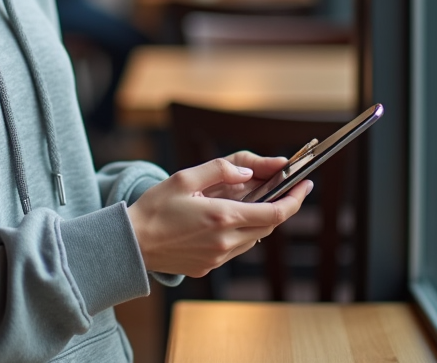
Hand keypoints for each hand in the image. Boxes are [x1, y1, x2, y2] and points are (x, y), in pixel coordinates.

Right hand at [127, 157, 311, 277]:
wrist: (130, 244)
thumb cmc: (155, 207)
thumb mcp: (185, 177)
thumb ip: (221, 170)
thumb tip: (250, 172)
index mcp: (222, 216)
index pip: (275, 212)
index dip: (296, 199)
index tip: (306, 185)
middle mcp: (225, 241)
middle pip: (269, 225)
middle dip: (281, 206)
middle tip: (285, 187)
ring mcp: (218, 257)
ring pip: (253, 237)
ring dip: (259, 219)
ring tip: (250, 199)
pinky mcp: (208, 267)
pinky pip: (236, 248)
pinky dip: (241, 232)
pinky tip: (227, 219)